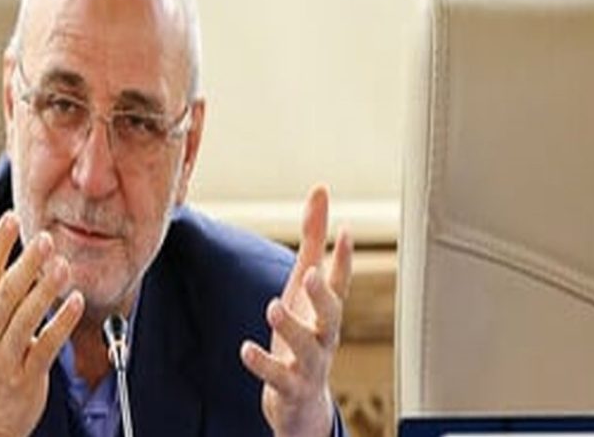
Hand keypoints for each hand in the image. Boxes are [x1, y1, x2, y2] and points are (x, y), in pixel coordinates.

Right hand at [0, 206, 84, 436]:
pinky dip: (60, 324)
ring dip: (43, 292)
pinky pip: (44, 347)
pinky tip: (76, 302)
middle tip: (45, 238)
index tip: (10, 217)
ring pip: (23, 320)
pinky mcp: (26, 375)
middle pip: (3, 294)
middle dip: (24, 265)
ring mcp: (4, 355)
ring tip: (63, 267)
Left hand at [240, 186, 352, 436]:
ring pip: (307, 348)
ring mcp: (309, 364)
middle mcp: (324, 337)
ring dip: (292, 328)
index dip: (345, 259)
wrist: (301, 403)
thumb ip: (313, 240)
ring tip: (273, 307)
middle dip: (324, 295)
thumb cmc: (304, 333)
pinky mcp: (289, 388)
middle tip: (311, 274)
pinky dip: (264, 364)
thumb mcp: (304, 286)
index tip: (347, 231)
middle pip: (332, 316)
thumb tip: (320, 191)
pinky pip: (278, 377)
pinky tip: (246, 349)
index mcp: (326, 312)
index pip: (341, 283)